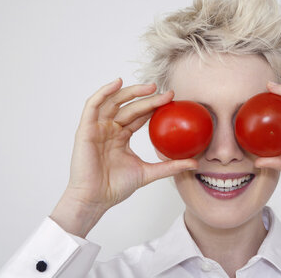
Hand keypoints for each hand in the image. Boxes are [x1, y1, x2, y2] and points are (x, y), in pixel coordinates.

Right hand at [65, 78, 197, 209]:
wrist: (95, 199)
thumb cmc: (115, 187)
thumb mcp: (148, 173)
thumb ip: (170, 166)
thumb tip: (195, 163)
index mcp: (121, 136)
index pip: (139, 116)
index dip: (154, 106)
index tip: (172, 100)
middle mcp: (109, 128)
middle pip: (130, 107)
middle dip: (148, 97)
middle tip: (167, 93)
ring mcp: (97, 127)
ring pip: (114, 102)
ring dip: (131, 92)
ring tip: (150, 87)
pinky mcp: (86, 129)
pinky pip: (93, 105)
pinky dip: (104, 92)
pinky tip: (117, 82)